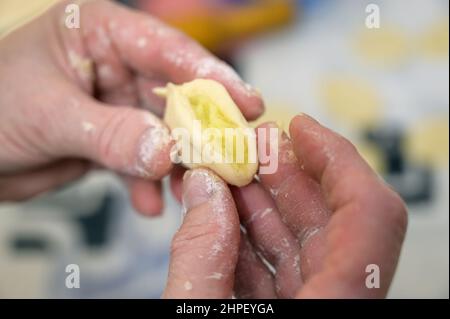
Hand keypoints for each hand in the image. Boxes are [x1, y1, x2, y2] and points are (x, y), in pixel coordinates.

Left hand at [0, 0, 262, 213]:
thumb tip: (166, 153)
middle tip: (232, 154)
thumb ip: (110, 134)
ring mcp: (118, 102)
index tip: (247, 102)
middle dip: (202, 128)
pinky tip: (149, 204)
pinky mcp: (116, 137)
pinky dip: (148, 184)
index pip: (165, 49)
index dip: (210, 75)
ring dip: (178, 162)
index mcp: (99, 32)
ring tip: (193, 187)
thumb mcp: (50, 115)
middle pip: (175, 93)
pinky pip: (144, 159)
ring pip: (164, 131)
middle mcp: (116, 63)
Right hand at [163, 114, 406, 297]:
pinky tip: (225, 214)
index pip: (369, 214)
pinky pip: (284, 268)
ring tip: (228, 175)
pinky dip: (253, 238)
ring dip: (265, 204)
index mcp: (334, 304)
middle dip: (289, 176)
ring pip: (306, 244)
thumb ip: (199, 253)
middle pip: (333, 221)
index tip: (300, 128)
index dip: (338, 159)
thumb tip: (205, 187)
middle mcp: (338, 303)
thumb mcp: (194, 312)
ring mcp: (319, 307)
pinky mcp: (298, 313)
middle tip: (251, 148)